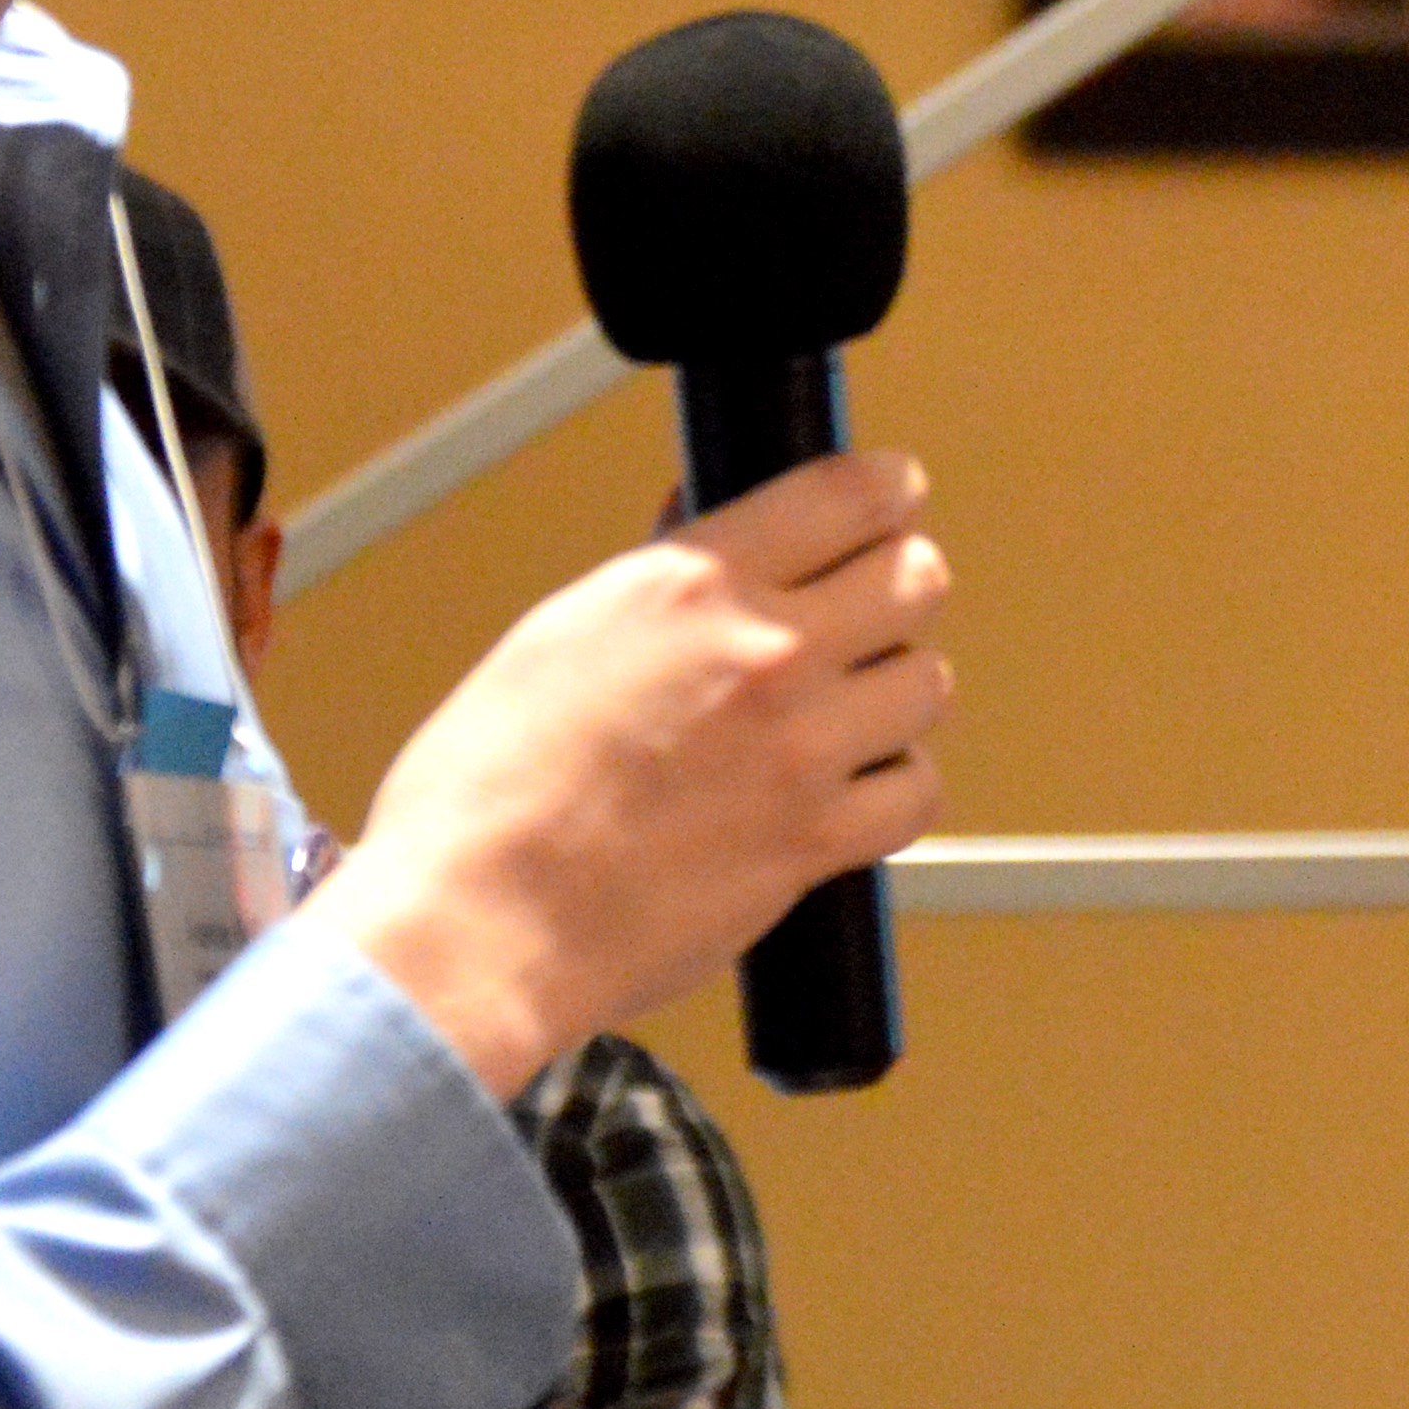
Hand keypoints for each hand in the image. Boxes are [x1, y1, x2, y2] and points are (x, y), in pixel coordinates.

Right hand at [314, 450, 949, 1092]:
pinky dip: (894, 789)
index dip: (889, 488)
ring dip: (894, 692)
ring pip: (926, 684)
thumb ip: (659, 577)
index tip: (894, 497)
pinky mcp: (815, 840)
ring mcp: (800, 749)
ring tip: (844, 711)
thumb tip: (704, 525)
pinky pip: (915, 791)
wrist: (482, 921)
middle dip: (897, 586)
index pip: (852, 494)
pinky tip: (848, 789)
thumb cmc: (488, 789)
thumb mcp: (561, 634)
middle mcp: (763, 653)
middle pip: (916, 578)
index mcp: (693, 584)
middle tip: (868, 610)